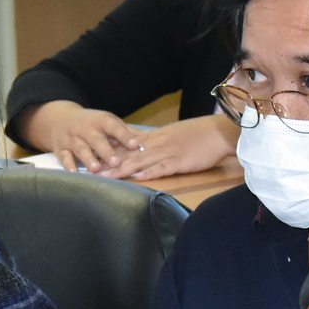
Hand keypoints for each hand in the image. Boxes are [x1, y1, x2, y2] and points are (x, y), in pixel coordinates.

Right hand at [18, 101, 143, 174]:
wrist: (60, 119)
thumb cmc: (92, 124)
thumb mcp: (107, 122)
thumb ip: (124, 133)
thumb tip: (147, 145)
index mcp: (100, 120)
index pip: (113, 126)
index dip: (124, 135)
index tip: (135, 145)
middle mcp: (85, 128)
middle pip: (96, 139)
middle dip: (106, 151)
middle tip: (117, 161)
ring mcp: (72, 138)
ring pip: (80, 148)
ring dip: (88, 159)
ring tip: (96, 169)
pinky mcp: (61, 148)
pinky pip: (64, 157)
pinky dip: (68, 165)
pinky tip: (74, 173)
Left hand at [96, 115, 236, 181]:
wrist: (220, 132)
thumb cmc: (198, 135)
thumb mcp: (172, 135)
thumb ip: (155, 142)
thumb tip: (139, 147)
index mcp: (156, 138)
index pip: (126, 144)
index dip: (108, 151)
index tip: (91, 155)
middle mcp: (158, 144)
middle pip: (128, 154)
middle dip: (108, 163)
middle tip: (89, 170)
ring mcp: (169, 153)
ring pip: (141, 162)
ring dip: (122, 170)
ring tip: (105, 177)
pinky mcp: (181, 162)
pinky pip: (163, 168)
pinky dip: (150, 172)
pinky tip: (138, 177)